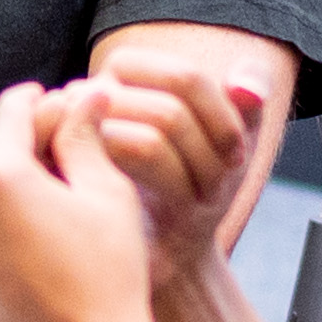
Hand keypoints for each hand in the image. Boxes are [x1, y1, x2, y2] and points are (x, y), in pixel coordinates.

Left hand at [0, 82, 168, 321]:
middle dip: (26, 145)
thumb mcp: (107, 194)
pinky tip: (41, 233)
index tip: (55, 98)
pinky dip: (0, 219)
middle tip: (65, 147)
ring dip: (12, 183)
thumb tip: (87, 93)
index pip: (12, 111)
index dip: (40, 100)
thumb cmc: (106, 279)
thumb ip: (86, 136)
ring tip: (58, 195)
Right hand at [81, 71, 268, 307]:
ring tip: (204, 199)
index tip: (236, 155)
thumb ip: (247, 103)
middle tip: (220, 188)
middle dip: (212, 156)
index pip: (186, 78)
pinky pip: (135, 163)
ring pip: (155, 140)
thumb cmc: (196, 185)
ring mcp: (74, 135)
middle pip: (172, 112)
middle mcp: (91, 95)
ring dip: (198, 175)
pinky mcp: (73, 174)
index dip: (224, 120)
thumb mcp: (233, 140)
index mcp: (125, 72)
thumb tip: (246, 89)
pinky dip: (178, 189)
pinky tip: (185, 210)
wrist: (165, 249)